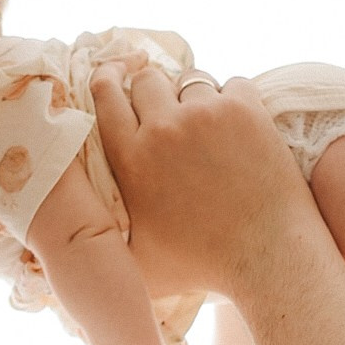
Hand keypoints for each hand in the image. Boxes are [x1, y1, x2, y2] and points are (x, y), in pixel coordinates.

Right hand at [90, 65, 317, 300]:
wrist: (267, 256)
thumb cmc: (201, 266)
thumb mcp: (133, 258)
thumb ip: (101, 234)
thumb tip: (77, 223)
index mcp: (131, 159)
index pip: (105, 94)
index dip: (109, 79)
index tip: (116, 77)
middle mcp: (162, 128)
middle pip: (147, 79)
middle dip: (154, 92)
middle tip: (169, 113)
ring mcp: (205, 114)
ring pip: (190, 80)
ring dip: (196, 99)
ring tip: (209, 128)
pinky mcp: (245, 111)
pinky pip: (234, 84)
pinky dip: (235, 101)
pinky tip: (239, 130)